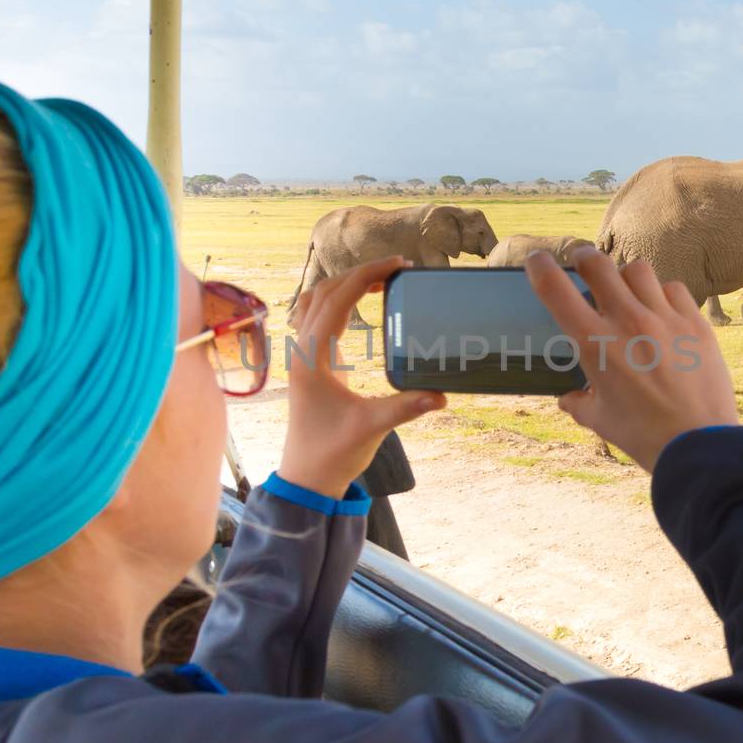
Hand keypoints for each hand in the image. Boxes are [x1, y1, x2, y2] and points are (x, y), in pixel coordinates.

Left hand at [277, 256, 445, 498]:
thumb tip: (441, 394)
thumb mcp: (371, 428)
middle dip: (359, 273)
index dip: (366, 275)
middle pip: (324, 292)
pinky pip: (317, 317)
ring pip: (316, 301)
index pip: (336, 300)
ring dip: (346, 284)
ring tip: (382, 279)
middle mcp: (301, 351)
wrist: (307, 477)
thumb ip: (405, 407)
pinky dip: (339, 301)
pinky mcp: (309, 363)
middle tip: (397, 269)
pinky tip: (362, 304)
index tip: (398, 265)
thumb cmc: (332, 453)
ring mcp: (302, 356)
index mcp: (311, 358)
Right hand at [525, 246, 737, 471]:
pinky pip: (674, 289)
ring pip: (638, 270)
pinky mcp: (695, 324)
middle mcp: (627, 322)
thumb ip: (579, 404)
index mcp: (594, 344)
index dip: (540, 267)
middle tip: (582, 261)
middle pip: (597, 263)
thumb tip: (568, 399)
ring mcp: (664, 319)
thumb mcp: (600, 421)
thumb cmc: (643, 435)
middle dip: (584, 257)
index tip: (537, 262)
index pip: (555, 290)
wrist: (698, 444)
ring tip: (627, 289)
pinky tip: (662, 310)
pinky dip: (663, 294)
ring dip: (625, 276)